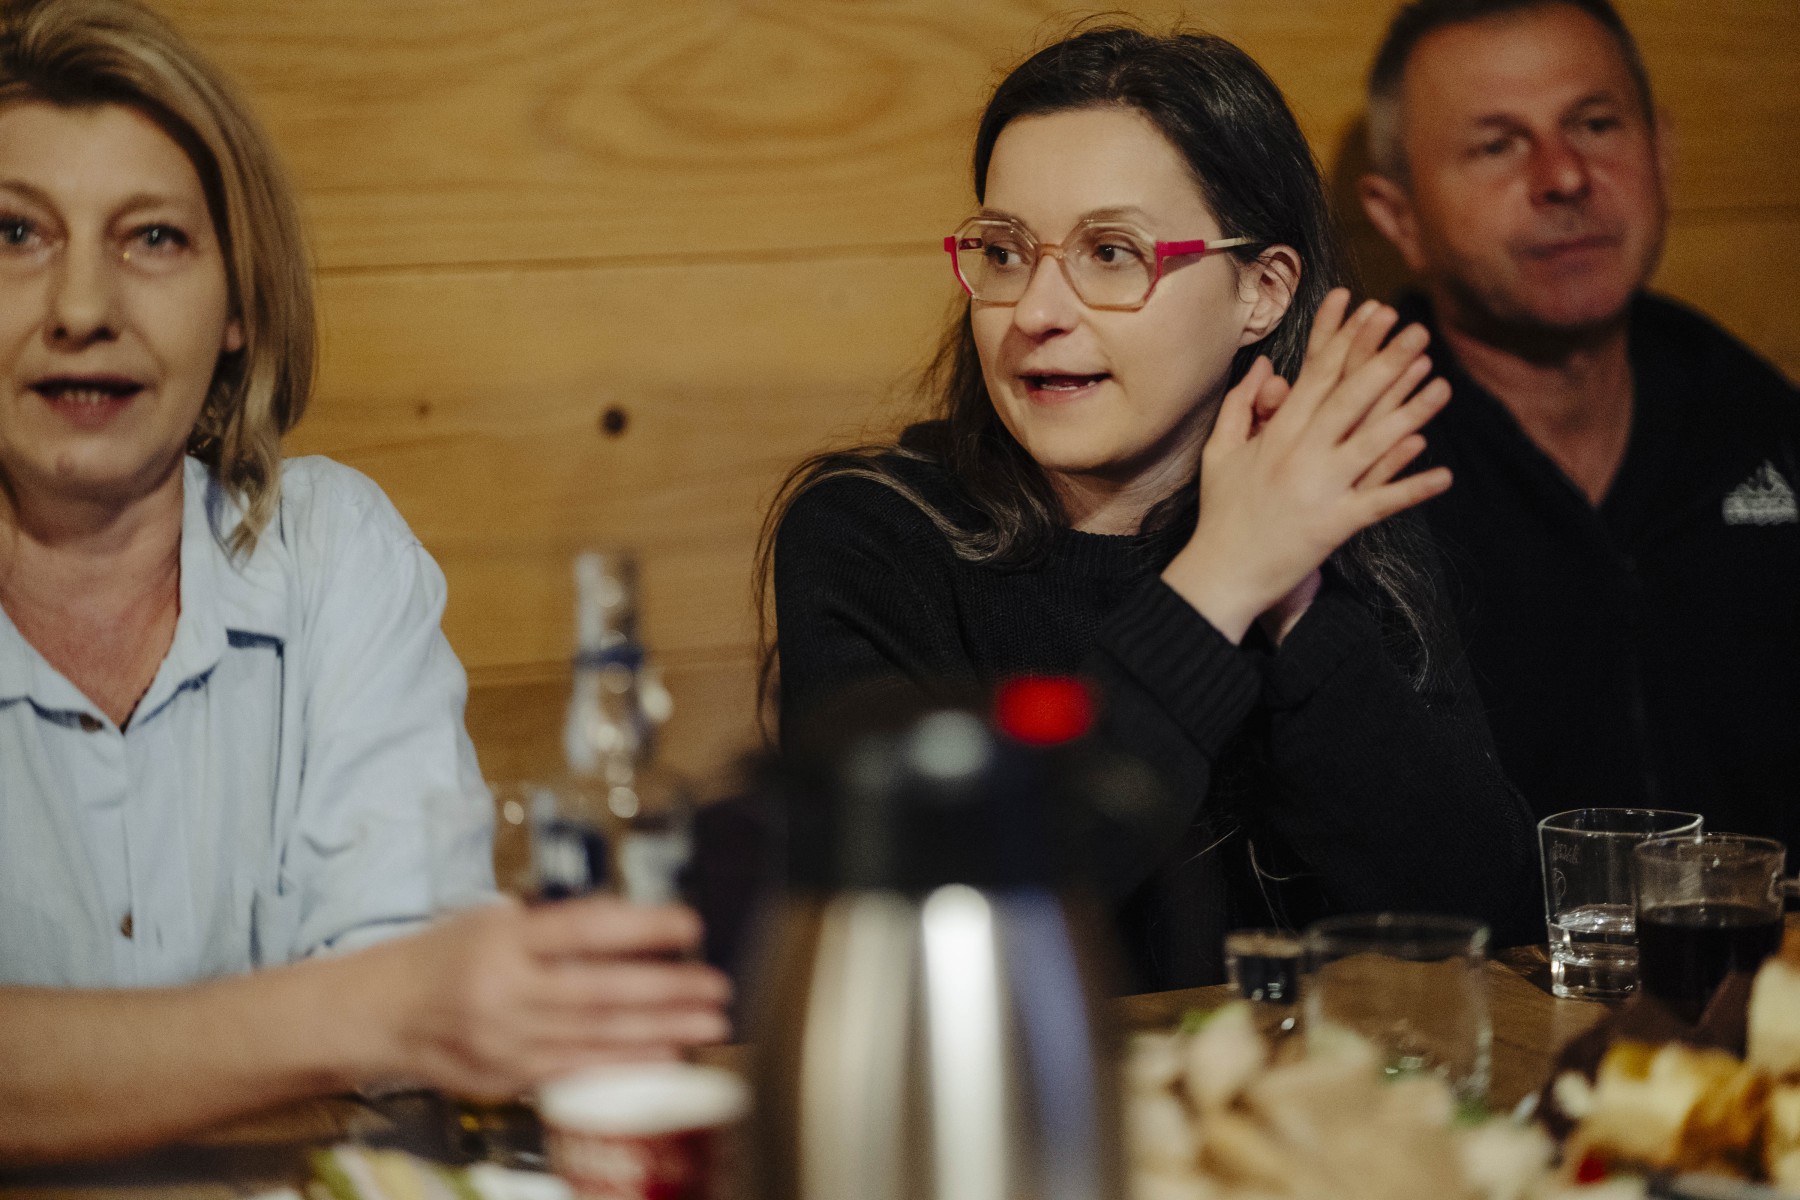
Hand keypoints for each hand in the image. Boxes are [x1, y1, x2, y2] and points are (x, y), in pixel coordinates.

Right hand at [351, 897, 729, 1098]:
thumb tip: (626, 925)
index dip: (640, 927)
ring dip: (661, 1031)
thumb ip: (553, 927)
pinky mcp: (506, 1078)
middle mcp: (506, 991)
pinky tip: (665, 1055)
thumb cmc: (441, 957)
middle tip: (717, 986)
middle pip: (599, 990)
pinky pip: (576, 1070)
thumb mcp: (490, 920)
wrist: (375, 1014)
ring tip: (710, 1024)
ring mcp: (506, 1041)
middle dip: (667, 990)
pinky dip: (625, 1062)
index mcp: (502, 940)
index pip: (583, 930)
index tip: (689, 924)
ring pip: (596, 1035)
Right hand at [1164, 289, 1451, 642]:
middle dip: (1386, 360)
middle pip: (1349, 399)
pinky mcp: (1334, 526)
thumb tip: (1266, 365)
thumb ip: (1240, 404)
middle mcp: (1299, 456)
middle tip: (1417, 330)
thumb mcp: (1220, 452)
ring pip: (1372, 443)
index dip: (1346, 339)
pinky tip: (1443, 473)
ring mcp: (1320, 490)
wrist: (1221, 574)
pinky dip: (1411, 489)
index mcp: (1274, 435)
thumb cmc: (1221, 512)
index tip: (1370, 310)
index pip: (1316, 377)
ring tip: (1443, 384)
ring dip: (1411, 413)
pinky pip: (1379, 504)